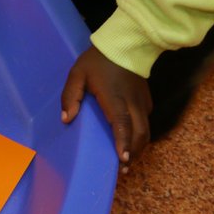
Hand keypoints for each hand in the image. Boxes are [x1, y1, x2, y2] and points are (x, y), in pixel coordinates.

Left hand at [61, 45, 152, 170]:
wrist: (125, 44)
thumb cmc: (97, 61)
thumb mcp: (77, 74)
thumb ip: (70, 96)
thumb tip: (67, 119)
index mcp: (114, 96)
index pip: (121, 122)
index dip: (123, 141)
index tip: (122, 159)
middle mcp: (132, 102)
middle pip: (139, 133)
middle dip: (132, 153)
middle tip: (122, 169)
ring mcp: (142, 101)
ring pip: (146, 131)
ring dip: (138, 148)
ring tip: (127, 162)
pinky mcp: (146, 100)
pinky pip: (146, 122)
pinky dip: (141, 136)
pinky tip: (132, 143)